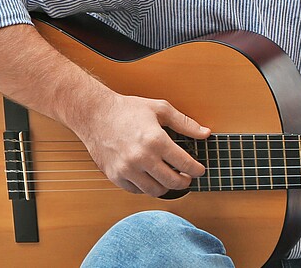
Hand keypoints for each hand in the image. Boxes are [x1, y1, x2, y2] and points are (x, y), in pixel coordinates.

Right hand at [70, 94, 210, 197]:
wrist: (96, 114)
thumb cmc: (128, 110)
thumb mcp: (160, 109)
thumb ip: (185, 123)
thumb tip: (205, 133)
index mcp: (156, 140)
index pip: (185, 164)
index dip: (197, 170)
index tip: (199, 170)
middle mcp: (141, 158)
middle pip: (172, 182)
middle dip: (185, 182)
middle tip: (187, 177)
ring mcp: (127, 169)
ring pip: (155, 191)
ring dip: (166, 187)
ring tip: (170, 179)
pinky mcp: (115, 175)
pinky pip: (136, 191)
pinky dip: (146, 187)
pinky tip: (151, 178)